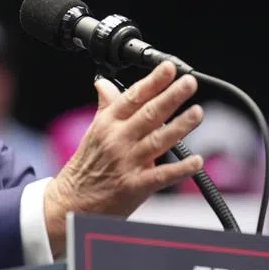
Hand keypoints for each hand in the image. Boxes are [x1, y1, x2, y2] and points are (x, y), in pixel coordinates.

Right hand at [43, 61, 203, 255]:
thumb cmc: (86, 166)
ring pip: (158, 140)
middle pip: (149, 114)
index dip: (152, 81)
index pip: (133, 97)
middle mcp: (117, 140)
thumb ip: (106, 107)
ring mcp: (126, 162)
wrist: (71, 201)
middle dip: (171, 96)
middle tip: (189, 83)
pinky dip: (180, 169)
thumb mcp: (94, 131)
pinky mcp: (134, 186)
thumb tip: (104, 84)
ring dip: (180, 126)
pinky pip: (161, 175)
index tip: (168, 68)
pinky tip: (196, 161)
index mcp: (107, 124)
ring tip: (197, 112)